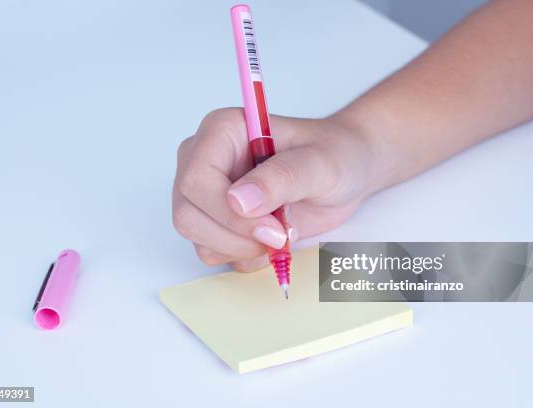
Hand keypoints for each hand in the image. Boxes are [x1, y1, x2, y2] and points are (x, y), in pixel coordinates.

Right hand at [172, 108, 382, 270]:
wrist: (345, 172)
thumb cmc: (334, 155)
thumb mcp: (319, 163)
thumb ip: (282, 177)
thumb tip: (237, 200)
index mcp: (221, 131)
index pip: (196, 179)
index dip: (227, 212)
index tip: (272, 226)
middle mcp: (204, 160)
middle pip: (187, 213)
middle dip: (235, 236)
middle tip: (280, 234)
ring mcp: (207, 194)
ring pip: (197, 238)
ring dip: (241, 248)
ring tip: (280, 231)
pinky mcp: (216, 220)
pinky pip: (213, 252)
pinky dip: (245, 256)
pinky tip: (271, 238)